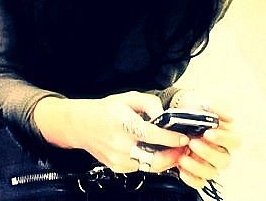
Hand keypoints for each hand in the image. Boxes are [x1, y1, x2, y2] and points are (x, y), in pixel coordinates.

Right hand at [33, 91, 188, 172]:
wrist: (80, 125)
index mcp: (123, 124)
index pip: (153, 135)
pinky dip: (152, 161)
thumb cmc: (105, 110)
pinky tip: (157, 153)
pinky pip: (141, 167)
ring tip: (175, 151)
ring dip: (165, 161)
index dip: (171, 138)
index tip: (184, 138)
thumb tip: (164, 116)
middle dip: (173, 155)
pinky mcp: (117, 167)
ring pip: (150, 166)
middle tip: (185, 149)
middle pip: (155, 158)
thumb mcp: (127, 97)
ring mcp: (118, 159)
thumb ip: (149, 103)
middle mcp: (120, 144)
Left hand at [173, 95, 240, 188]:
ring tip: (182, 156)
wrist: (174, 109)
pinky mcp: (195, 169)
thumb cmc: (193, 106)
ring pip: (211, 172)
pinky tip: (181, 168)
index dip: (224, 139)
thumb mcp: (203, 101)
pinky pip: (199, 181)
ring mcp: (208, 162)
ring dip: (197, 166)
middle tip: (193, 142)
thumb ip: (217, 107)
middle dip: (208, 153)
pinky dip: (190, 178)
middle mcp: (219, 150)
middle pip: (224, 160)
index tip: (208, 133)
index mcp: (226, 134)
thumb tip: (230, 117)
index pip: (235, 142)